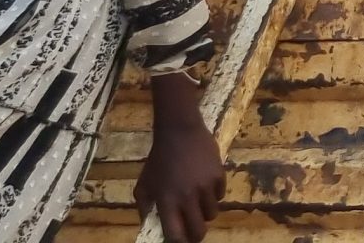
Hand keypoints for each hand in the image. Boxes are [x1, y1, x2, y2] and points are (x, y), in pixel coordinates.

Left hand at [137, 80, 223, 242]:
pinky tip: (205, 186)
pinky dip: (213, 196)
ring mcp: (205, 187)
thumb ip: (145, 207)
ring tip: (198, 203)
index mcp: (167, 201)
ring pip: (211, 214)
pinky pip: (220, 196)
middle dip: (195, 236)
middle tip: (192, 231)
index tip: (178, 241)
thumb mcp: (144, 184)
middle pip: (198, 231)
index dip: (178, 242)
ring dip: (204, 213)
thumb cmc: (159, 159)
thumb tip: (150, 226)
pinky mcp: (219, 176)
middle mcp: (187, 197)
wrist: (179, 131)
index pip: (175, 235)